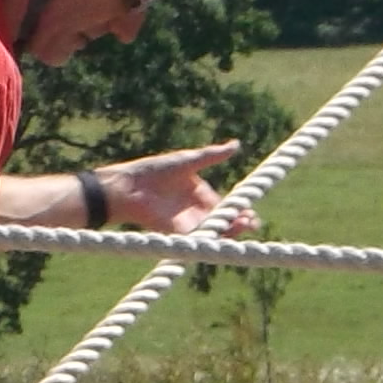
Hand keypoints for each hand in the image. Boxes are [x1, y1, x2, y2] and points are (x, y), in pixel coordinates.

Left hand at [99, 141, 244, 234]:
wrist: (129, 186)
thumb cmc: (155, 170)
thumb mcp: (189, 160)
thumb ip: (213, 156)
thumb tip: (236, 144)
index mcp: (197, 192)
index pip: (223, 204)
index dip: (237, 209)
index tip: (251, 212)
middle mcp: (193, 209)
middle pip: (221, 219)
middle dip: (237, 223)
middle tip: (253, 223)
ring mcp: (185, 222)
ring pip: (212, 229)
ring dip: (228, 231)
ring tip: (243, 226)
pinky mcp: (176, 232)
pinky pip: (197, 237)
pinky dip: (210, 237)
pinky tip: (222, 235)